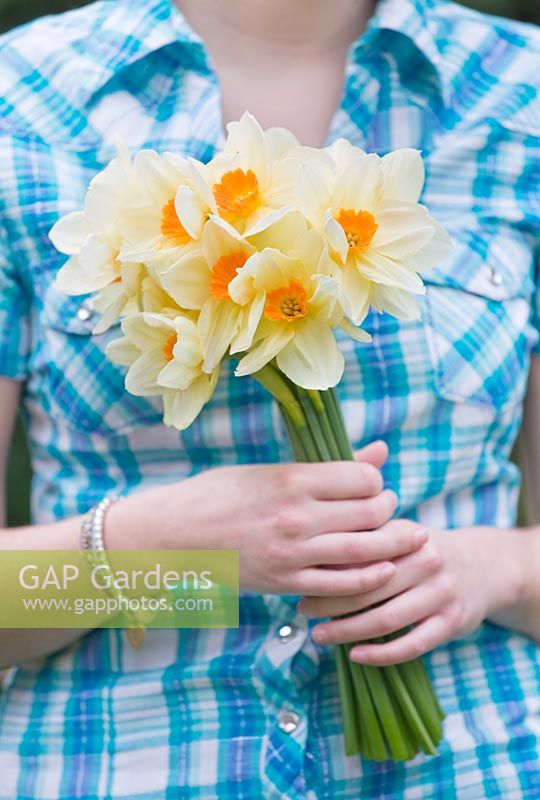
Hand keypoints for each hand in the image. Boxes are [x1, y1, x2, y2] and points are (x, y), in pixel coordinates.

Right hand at [161, 441, 426, 594]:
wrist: (173, 536)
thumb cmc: (219, 494)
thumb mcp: (270, 470)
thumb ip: (329, 466)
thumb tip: (382, 451)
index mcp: (292, 480)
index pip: (363, 479)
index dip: (376, 481)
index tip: (371, 485)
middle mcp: (297, 516)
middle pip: (371, 513)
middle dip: (389, 510)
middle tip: (388, 509)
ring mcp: (293, 554)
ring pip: (365, 551)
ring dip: (392, 543)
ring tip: (403, 537)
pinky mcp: (286, 583)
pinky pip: (342, 585)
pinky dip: (369, 579)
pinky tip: (380, 570)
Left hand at [299, 525, 523, 664]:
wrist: (483, 565)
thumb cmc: (422, 551)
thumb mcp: (399, 534)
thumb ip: (364, 540)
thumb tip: (311, 554)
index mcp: (406, 535)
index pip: (360, 553)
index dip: (327, 568)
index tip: (299, 578)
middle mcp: (426, 561)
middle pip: (368, 587)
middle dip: (329, 601)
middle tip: (302, 610)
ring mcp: (441, 593)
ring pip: (386, 618)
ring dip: (347, 631)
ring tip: (319, 636)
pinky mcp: (452, 622)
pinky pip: (412, 644)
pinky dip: (381, 653)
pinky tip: (355, 655)